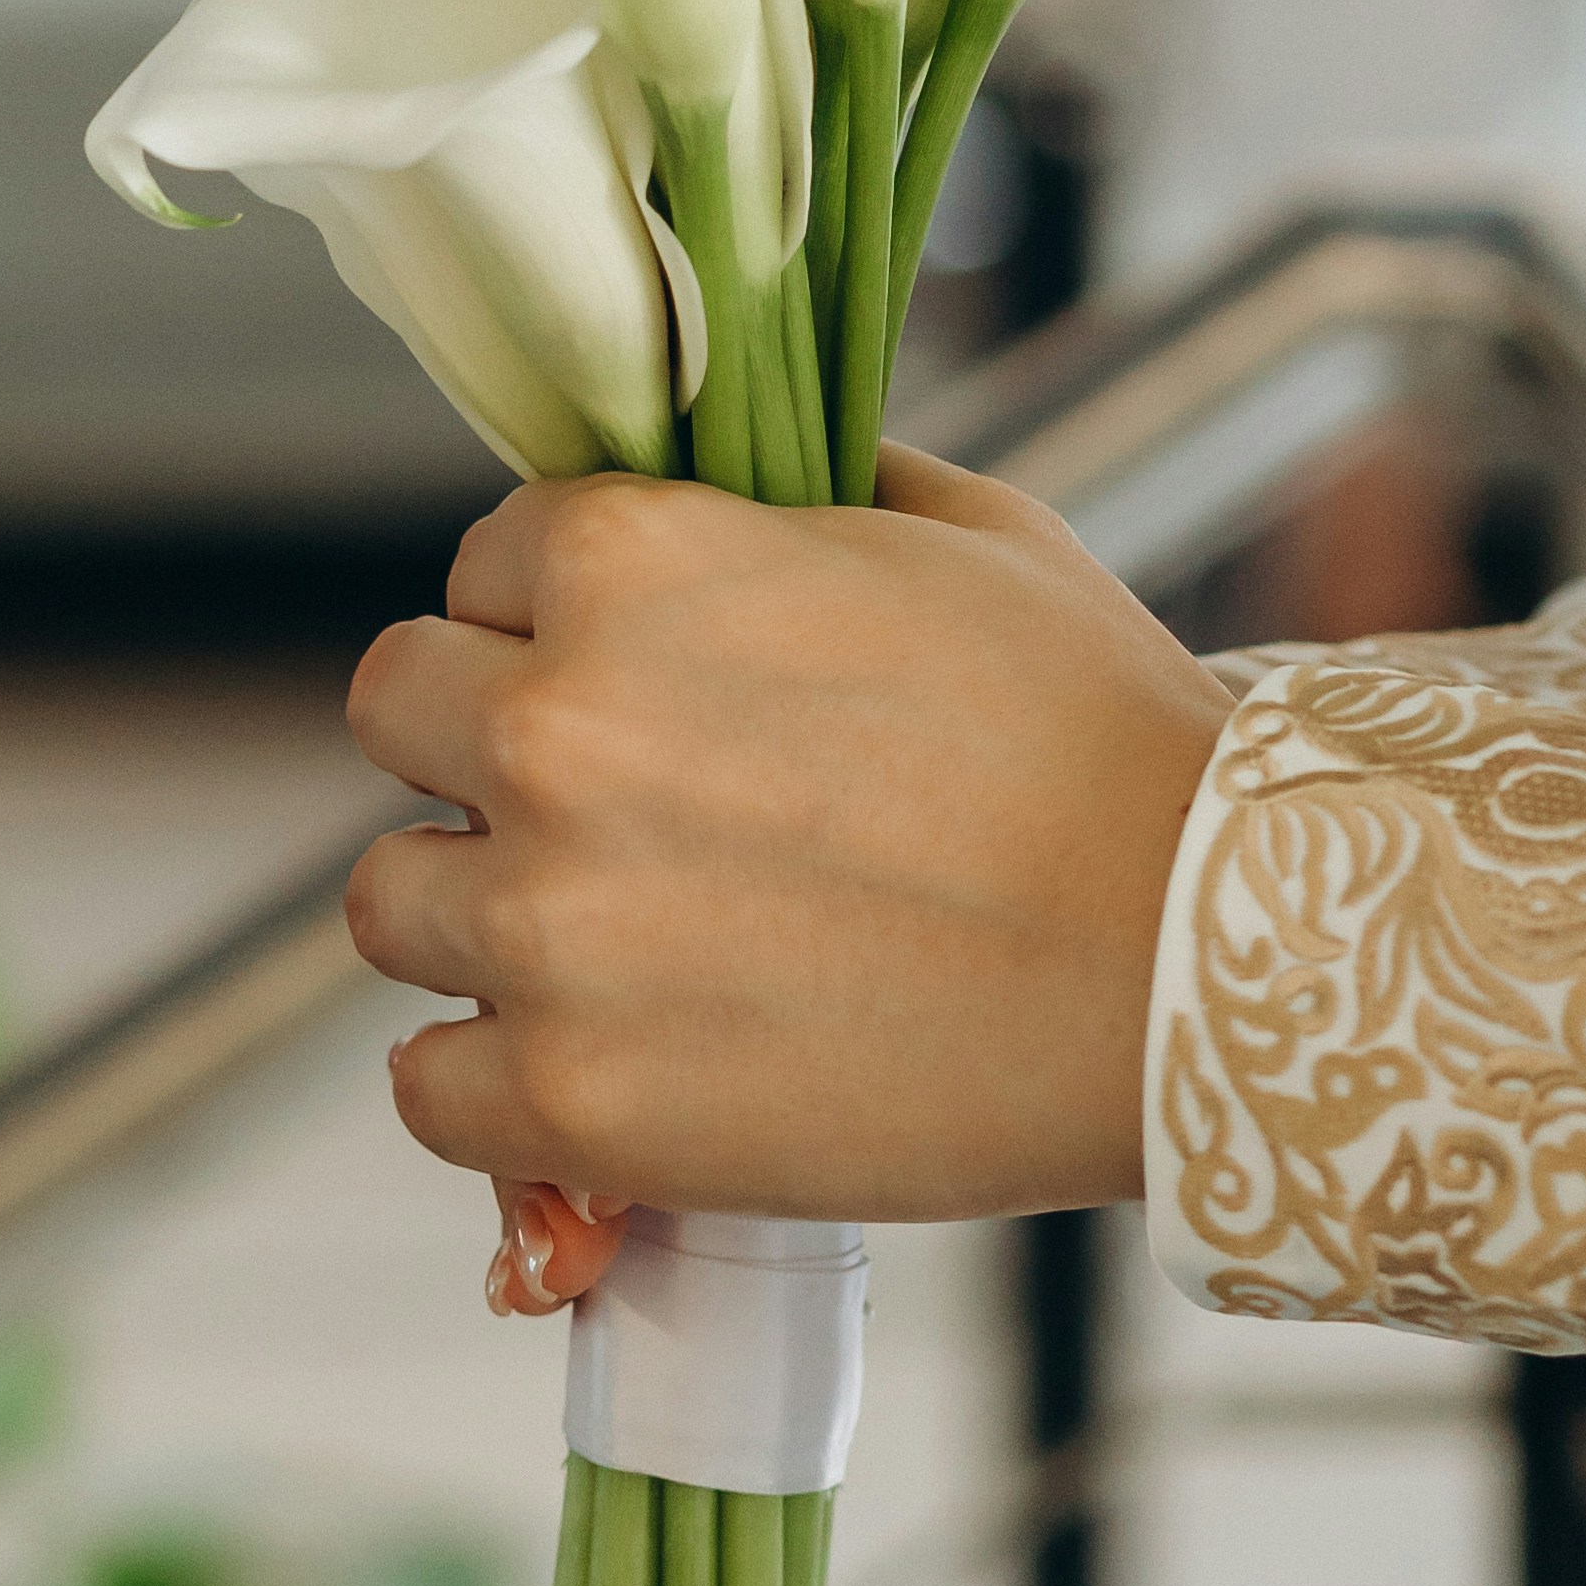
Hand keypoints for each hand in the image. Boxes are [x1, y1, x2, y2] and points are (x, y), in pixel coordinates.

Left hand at [345, 448, 1228, 1286]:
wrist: (1195, 960)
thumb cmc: (1102, 738)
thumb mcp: (964, 532)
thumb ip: (805, 493)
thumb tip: (736, 485)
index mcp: (625, 563)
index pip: (484, 561)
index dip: (558, 617)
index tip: (636, 679)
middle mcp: (552, 727)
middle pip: (398, 709)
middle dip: (486, 746)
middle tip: (608, 808)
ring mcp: (547, 922)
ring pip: (391, 898)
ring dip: (480, 913)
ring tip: (609, 946)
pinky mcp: (573, 1100)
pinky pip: (427, 1086)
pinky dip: (493, 1085)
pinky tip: (594, 1064)